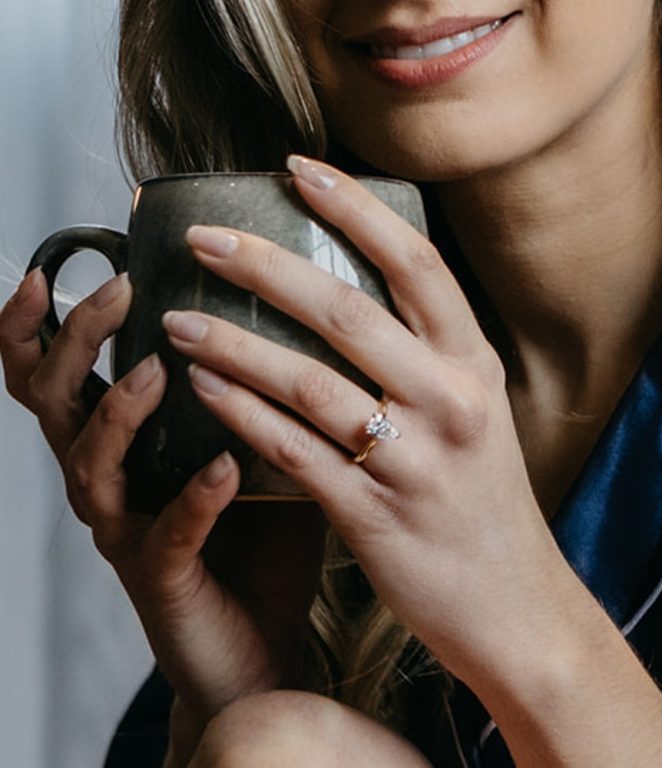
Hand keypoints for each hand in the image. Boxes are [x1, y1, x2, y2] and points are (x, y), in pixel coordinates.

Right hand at [0, 271, 324, 727]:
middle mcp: (111, 480)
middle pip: (54, 401)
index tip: (51, 270)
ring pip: (90, 464)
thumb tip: (305, 315)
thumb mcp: (262, 442)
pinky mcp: (159, 578)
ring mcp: (127, 530)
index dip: (38, 324)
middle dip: (76, 341)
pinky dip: (194, 497)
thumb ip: (265, 388)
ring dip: (118, 411)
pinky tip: (223, 467)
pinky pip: (166, 534)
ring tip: (156, 372)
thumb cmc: (259, 535)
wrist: (261, 641)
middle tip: (117, 291)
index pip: (58, 374)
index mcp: (123, 443)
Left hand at [161, 156, 557, 680]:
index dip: (355, 208)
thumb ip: (426, 358)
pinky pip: (295, 453)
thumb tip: (352, 299)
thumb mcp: (475, 413)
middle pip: (347, 312)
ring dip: (234, 346)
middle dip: (266, 267)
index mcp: (474, 367)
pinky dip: (243, 417)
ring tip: (177, 320)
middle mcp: (448, 402)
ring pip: (308, 383)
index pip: (416, 265)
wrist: (513, 602)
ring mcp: (412, 461)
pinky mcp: (374, 515)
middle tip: (203, 240)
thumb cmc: (483, 500)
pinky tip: (203, 391)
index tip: (297, 168)